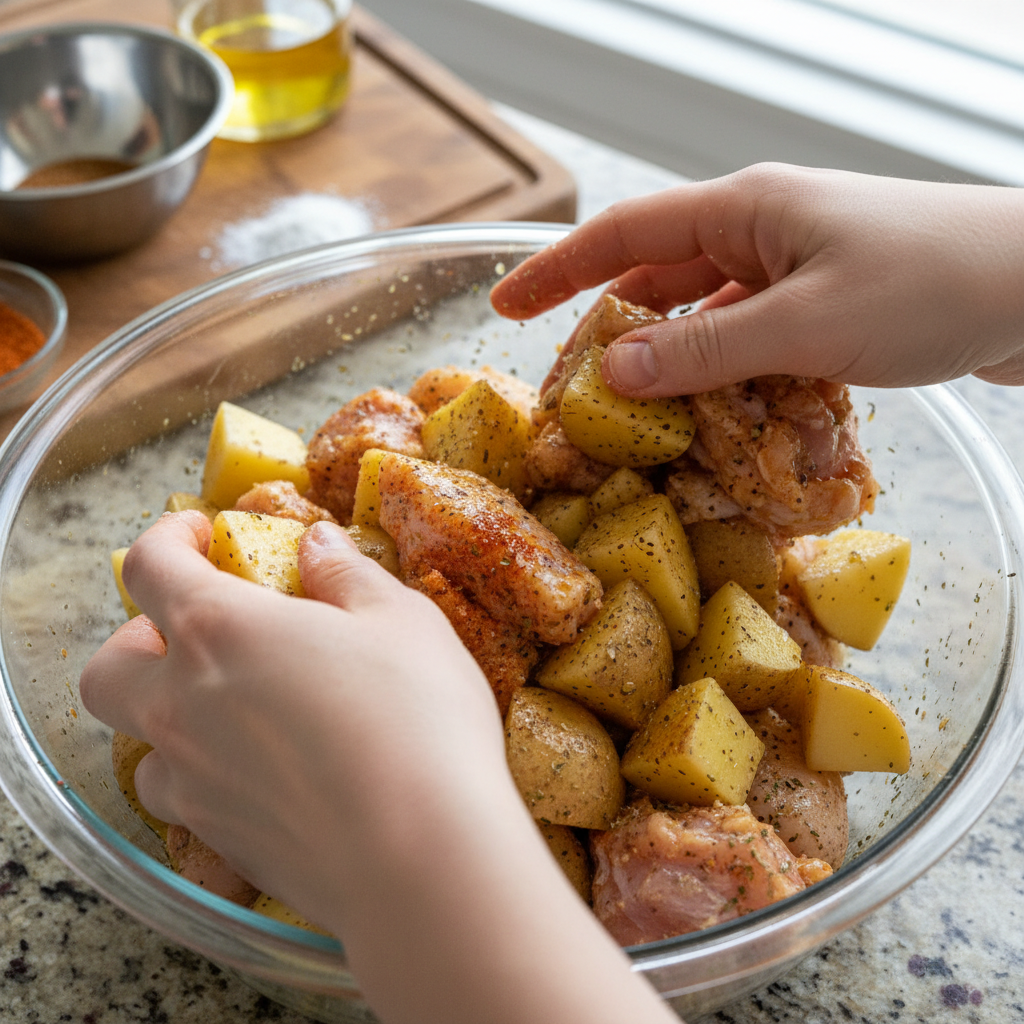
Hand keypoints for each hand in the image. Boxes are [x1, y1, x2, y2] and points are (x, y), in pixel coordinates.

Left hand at [80, 511, 678, 1023]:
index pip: (151, 565)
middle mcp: (183, 704)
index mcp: (220, 629)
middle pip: (107, 667)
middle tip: (199, 633)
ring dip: (168, 714)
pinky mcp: (216, 840)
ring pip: (138, 742)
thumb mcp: (401, 621)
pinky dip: (204, 776)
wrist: (419, 858)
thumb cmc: (416, 719)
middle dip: (138, 639)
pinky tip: (263, 773)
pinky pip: (183, 800)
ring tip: (232, 710)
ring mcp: (193, 780)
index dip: (169, 536)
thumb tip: (317, 544)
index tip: (201, 533)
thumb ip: (348, 574)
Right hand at [491, 163, 1023, 393]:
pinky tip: (719, 421)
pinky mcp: (825, 307)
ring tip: (637, 421)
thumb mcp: (805, 324)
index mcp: (744, 211)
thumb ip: (704, 350)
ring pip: (705, 320)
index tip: (503, 306)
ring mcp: (794, 271)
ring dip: (673, 367)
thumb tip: (614, 374)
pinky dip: (727, 381)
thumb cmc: (933, 283)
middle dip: (610, 333)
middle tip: (570, 393)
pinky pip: (750, 344)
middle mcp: (760, 234)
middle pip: (657, 280)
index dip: (556, 271)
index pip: (623, 234)